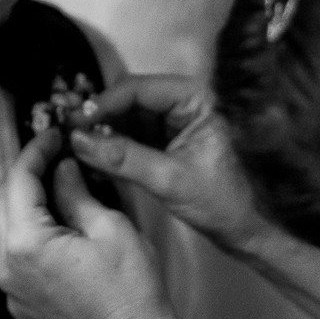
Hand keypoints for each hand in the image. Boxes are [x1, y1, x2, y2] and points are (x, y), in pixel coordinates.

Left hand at [0, 127, 180, 318]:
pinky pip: (16, 260)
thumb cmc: (131, 293)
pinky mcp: (22, 306)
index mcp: (27, 244)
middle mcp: (8, 269)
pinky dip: (31, 237)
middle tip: (53, 156)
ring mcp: (12, 291)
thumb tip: (63, 169)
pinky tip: (59, 228)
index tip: (51, 137)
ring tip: (57, 188)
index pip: (19, 181)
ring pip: (7, 232)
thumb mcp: (110, 227)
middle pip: (5, 204)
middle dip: (27, 175)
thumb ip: (76, 192)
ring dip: (27, 206)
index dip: (35, 151)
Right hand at [68, 75, 264, 252]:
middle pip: (128, 100)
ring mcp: (174, 124)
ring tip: (76, 149)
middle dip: (99, 118)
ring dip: (102, 133)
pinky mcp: (166, 144)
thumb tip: (80, 141)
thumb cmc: (226, 201)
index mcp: (195, 98)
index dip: (103, 103)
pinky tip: (93, 159)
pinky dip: (113, 148)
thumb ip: (125, 158)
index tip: (75, 123)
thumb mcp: (171, 179)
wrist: (250, 230)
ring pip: (126, 119)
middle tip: (69, 136)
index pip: (138, 88)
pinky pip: (132, 138)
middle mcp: (183, 103)